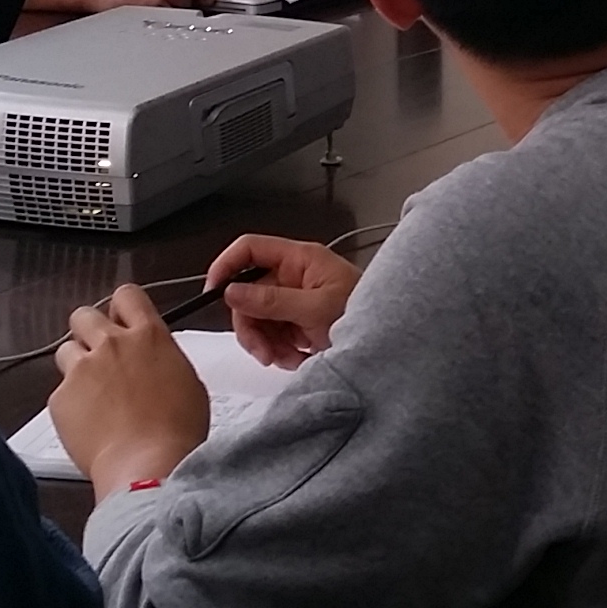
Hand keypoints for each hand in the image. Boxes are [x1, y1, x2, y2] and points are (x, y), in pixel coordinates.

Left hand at [49, 285, 211, 493]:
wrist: (147, 465)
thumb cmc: (175, 432)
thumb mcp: (188, 382)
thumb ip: (163, 358)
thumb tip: (154, 360)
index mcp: (148, 336)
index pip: (127, 295)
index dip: (121, 307)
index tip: (120, 319)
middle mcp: (112, 345)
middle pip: (84, 315)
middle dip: (89, 330)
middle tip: (99, 354)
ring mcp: (82, 369)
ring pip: (65, 350)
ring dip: (77, 366)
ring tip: (93, 394)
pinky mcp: (61, 397)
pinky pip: (59, 391)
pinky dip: (70, 404)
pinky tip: (89, 422)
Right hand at [209, 232, 362, 370]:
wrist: (393, 344)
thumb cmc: (366, 314)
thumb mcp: (316, 308)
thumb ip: (272, 300)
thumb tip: (233, 291)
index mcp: (300, 259)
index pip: (249, 249)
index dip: (226, 266)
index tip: (213, 291)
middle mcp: (295, 275)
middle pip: (248, 292)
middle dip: (252, 325)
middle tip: (263, 350)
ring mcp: (296, 299)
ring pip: (258, 318)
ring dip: (267, 343)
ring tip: (288, 357)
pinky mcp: (300, 321)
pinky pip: (273, 335)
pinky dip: (280, 351)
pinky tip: (298, 358)